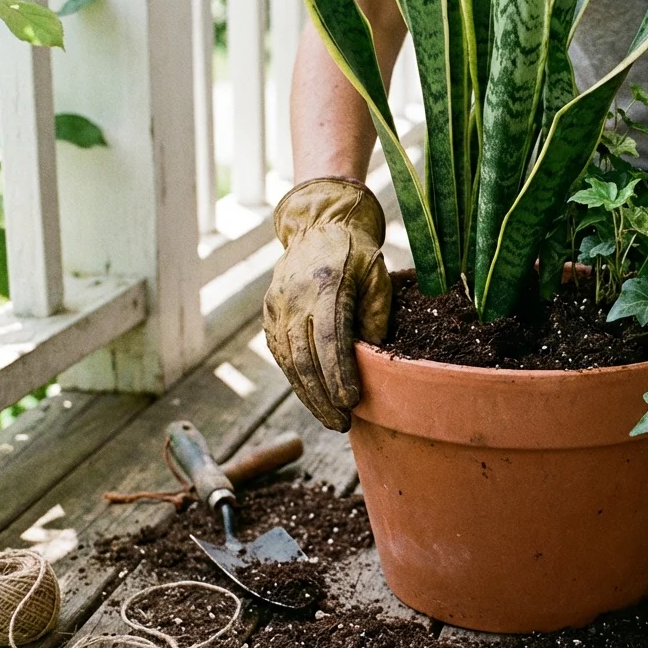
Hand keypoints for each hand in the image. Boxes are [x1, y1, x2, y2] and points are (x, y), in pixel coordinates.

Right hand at [264, 178, 391, 431]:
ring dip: (308, 394)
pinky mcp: (269, 312)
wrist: (319, 224)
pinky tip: (310, 396)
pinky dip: (294, 378)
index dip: (339, 374)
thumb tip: (374, 357)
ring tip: (328, 417)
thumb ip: (376, 315)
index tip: (351, 401)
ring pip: (289, 361)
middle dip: (323, 396)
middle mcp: (295, 298)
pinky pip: (280, 353)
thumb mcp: (377, 277)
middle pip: (305, 358)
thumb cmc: (357, 253)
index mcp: (325, 286)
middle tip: (341, 423)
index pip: (330, 340)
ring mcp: (277, 306)